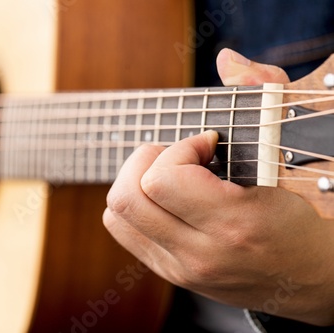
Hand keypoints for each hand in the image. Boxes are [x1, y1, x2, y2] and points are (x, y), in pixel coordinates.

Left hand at [103, 48, 333, 324]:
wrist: (311, 281)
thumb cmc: (303, 220)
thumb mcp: (290, 160)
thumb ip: (264, 99)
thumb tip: (227, 60)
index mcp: (233, 226)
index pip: (162, 179)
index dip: (181, 148)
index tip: (209, 144)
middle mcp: (198, 254)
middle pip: (127, 196)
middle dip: (147, 159)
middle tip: (182, 155)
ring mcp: (179, 268)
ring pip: (117, 213)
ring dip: (135, 180)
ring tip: (172, 174)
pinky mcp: (169, 272)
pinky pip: (123, 229)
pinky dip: (135, 202)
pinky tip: (166, 196)